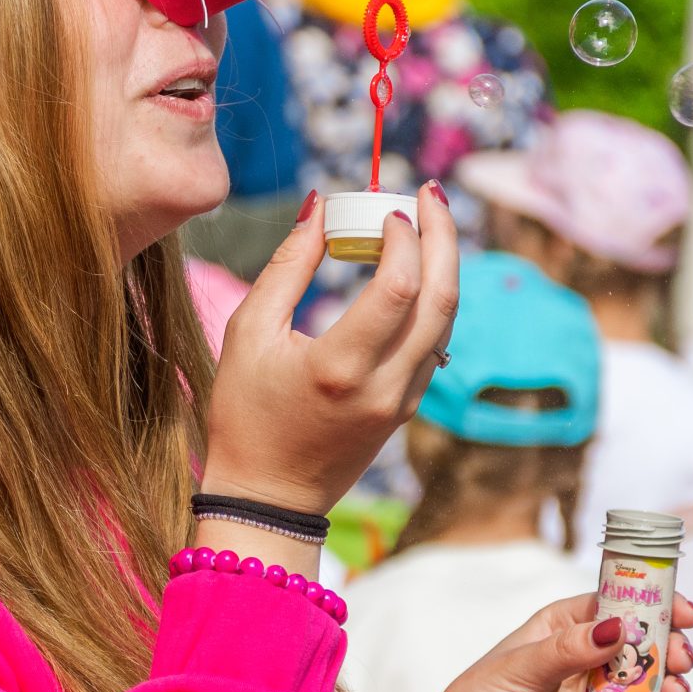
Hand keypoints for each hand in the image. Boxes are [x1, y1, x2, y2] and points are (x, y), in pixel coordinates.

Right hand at [204, 181, 458, 513]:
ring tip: (425, 224)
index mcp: (340, 367)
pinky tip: (416, 272)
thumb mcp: (248, 333)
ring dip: (444, 266)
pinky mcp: (407, 409)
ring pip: (447, 321)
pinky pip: (435, 344)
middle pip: (441, 299)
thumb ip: (286, 266)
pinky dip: (433, 299)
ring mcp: (402, 402)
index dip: (404, 238)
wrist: (269, 498)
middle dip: (444, 237)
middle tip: (432, 194)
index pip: (398, 287)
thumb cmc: (245, 414)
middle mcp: (383, 387)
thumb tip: (320, 207)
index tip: (388, 208)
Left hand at [405, 593, 692, 691]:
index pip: (614, 607)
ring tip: (673, 691)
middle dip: (670, 647)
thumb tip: (618, 627)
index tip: (683, 610)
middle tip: (680, 656)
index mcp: (561, 633)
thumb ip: (568, 649)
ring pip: (653, 688)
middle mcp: (587, 667)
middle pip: (643, 646)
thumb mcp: (517, 670)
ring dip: (674, 685)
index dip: (651, 603)